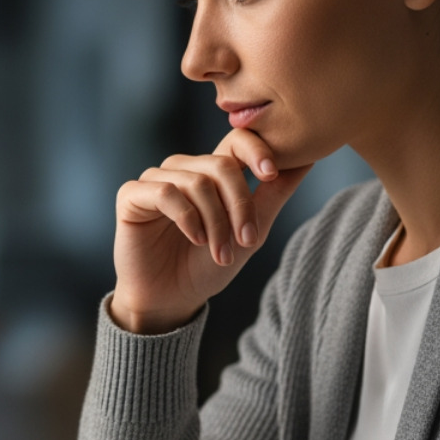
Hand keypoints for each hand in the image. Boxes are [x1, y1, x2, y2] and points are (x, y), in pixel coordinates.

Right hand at [111, 128, 311, 332]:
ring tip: (221, 252)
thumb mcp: (251, 230)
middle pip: (220, 165)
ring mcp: (155, 180)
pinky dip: (187, 217)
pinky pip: (165, 192)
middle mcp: (182, 169)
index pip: (235, 140)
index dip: (256, 149)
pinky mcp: (131, 196)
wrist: (172, 300)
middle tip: (247, 240)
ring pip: (195, 182)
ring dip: (215, 221)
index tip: (271, 174)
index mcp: (210, 172)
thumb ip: (275, 193)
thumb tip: (308, 158)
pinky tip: (195, 239)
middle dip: (239, 205)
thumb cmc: (208, 266)